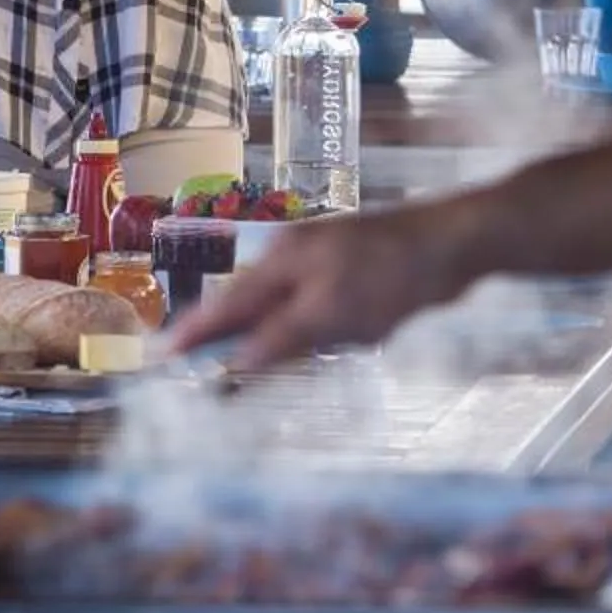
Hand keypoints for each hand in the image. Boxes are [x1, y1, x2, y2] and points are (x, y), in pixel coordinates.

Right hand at [162, 203, 470, 367]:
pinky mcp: (349, 273)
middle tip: (190, 368)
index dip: (189, 333)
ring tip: (235, 366)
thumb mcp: (330, 314)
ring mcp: (321, 262)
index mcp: (279, 263)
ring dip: (263, 336)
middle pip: (245, 304)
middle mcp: (292, 257)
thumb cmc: (390, 274)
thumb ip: (281, 338)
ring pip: (279, 308)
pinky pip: (310, 308)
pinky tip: (308, 348)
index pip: (222, 305)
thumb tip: (236, 362)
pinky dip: (301, 331)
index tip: (158, 357)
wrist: (453, 244)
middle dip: (220, 337)